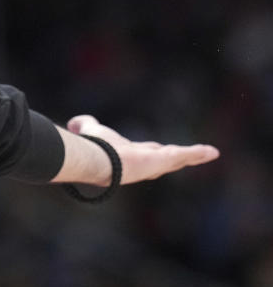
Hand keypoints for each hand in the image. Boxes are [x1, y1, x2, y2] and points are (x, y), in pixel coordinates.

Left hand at [66, 114, 219, 184]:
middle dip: (174, 158)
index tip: (155, 151)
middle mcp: (144, 163)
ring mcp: (156, 163)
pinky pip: (185, 155)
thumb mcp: (90, 131)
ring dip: (193, 156)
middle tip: (187, 156)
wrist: (99, 161)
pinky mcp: (164, 159)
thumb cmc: (93, 149)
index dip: (149, 153)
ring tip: (209, 153)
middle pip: (164, 160)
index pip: (143, 154)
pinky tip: (212, 152)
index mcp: (129, 158)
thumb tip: (74, 124)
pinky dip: (198, 153)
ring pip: (177, 158)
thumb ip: (84, 125)